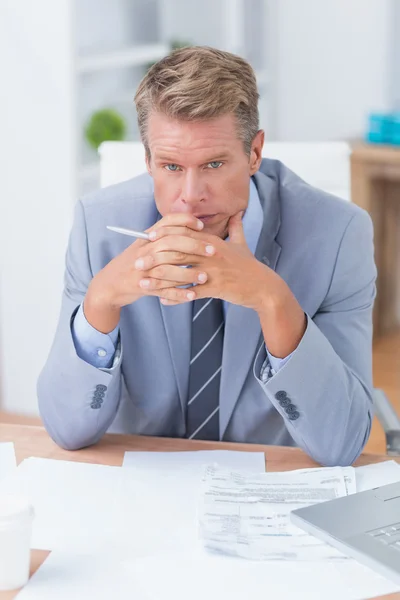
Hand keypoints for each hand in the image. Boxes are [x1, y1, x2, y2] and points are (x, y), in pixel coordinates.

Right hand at [84, 213, 208, 331]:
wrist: (110, 283)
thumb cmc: (134, 263)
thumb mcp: (145, 244)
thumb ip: (164, 235)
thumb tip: (190, 227)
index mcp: (147, 236)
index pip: (168, 222)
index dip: (186, 222)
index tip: (202, 227)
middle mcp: (144, 249)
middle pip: (172, 243)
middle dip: (195, 246)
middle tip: (213, 251)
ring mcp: (143, 268)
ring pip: (169, 268)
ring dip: (189, 273)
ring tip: (205, 277)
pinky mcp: (142, 286)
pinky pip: (163, 290)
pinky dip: (178, 294)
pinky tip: (192, 295)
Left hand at [136, 211, 306, 356]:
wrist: (263, 287)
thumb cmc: (250, 266)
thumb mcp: (243, 244)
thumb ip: (236, 227)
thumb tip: (238, 212)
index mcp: (212, 242)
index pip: (183, 234)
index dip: (163, 236)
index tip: (146, 239)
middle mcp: (210, 254)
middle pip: (176, 252)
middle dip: (154, 257)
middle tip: (137, 263)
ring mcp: (213, 271)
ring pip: (180, 273)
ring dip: (159, 279)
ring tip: (143, 284)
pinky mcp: (215, 288)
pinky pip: (190, 293)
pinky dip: (175, 297)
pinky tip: (162, 300)